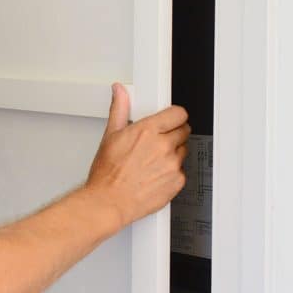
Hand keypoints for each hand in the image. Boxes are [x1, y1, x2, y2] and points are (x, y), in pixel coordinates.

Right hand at [84, 83, 189, 229]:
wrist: (110, 201)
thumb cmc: (108, 173)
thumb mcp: (110, 135)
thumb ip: (119, 109)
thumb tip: (119, 92)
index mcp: (147, 131)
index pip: (178, 113)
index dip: (175, 115)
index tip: (171, 118)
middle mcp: (163, 146)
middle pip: (184, 130)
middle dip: (174, 133)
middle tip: (159, 140)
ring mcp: (172, 164)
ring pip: (183, 151)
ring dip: (173, 152)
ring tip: (154, 160)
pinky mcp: (177, 182)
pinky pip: (182, 171)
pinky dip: (172, 171)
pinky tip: (156, 174)